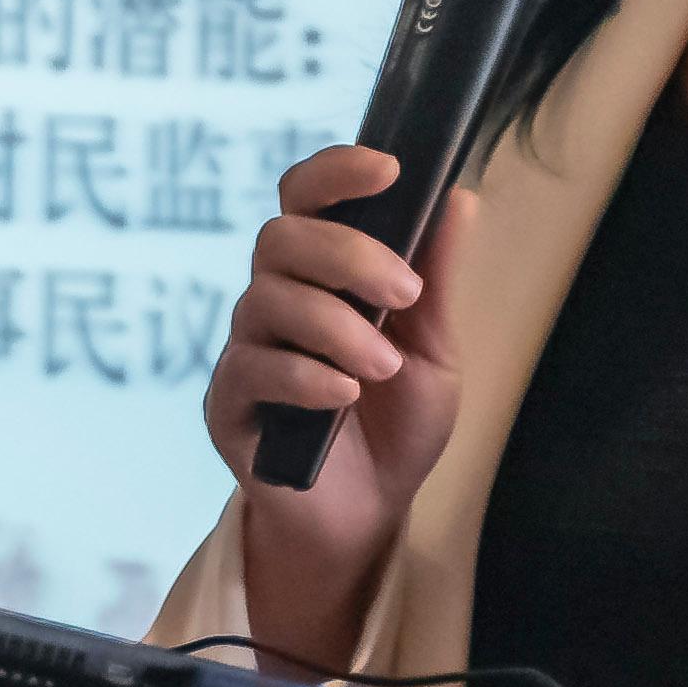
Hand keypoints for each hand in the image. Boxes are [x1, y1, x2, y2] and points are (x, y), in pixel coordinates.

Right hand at [200, 149, 463, 670]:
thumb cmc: (395, 426)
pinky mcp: (228, 406)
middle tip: (405, 294)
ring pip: (268, 300)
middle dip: (348, 255)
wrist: (368, 516)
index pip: (304, 197)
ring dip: (337, 326)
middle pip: (281, 238)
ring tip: (383, 366)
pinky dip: (306, 375)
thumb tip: (459, 198)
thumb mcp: (434, 349)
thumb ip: (437, 279)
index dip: (335, 172)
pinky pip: (253, 368)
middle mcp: (273, 299)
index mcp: (319, 273)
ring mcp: (246, 351)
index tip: (389, 170)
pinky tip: (345, 395)